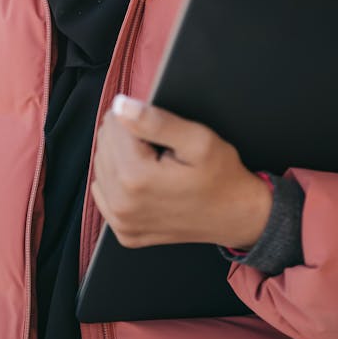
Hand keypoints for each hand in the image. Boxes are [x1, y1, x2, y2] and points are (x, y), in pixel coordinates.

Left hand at [91, 95, 271, 249]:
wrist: (236, 216)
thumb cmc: (221, 176)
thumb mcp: (198, 139)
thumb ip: (155, 120)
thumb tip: (120, 106)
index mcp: (136, 177)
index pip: (114, 124)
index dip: (137, 116)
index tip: (161, 127)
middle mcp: (122, 204)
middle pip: (104, 144)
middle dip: (128, 136)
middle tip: (161, 144)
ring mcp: (121, 222)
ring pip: (101, 166)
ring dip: (122, 156)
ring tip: (154, 160)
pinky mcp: (124, 232)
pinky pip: (103, 192)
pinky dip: (118, 180)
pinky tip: (142, 179)